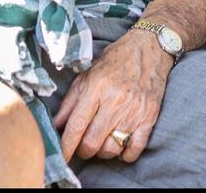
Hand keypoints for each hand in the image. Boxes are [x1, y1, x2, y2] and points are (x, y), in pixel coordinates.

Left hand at [53, 30, 172, 162]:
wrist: (150, 48)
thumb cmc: (116, 60)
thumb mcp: (88, 74)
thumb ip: (70, 101)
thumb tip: (55, 125)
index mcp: (97, 87)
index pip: (76, 126)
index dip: (66, 146)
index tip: (61, 157)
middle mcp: (115, 100)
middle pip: (92, 142)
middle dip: (83, 150)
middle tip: (83, 144)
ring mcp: (134, 110)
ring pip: (112, 149)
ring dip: (103, 151)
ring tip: (102, 141)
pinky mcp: (150, 116)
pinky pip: (135, 149)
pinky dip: (125, 154)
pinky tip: (121, 145)